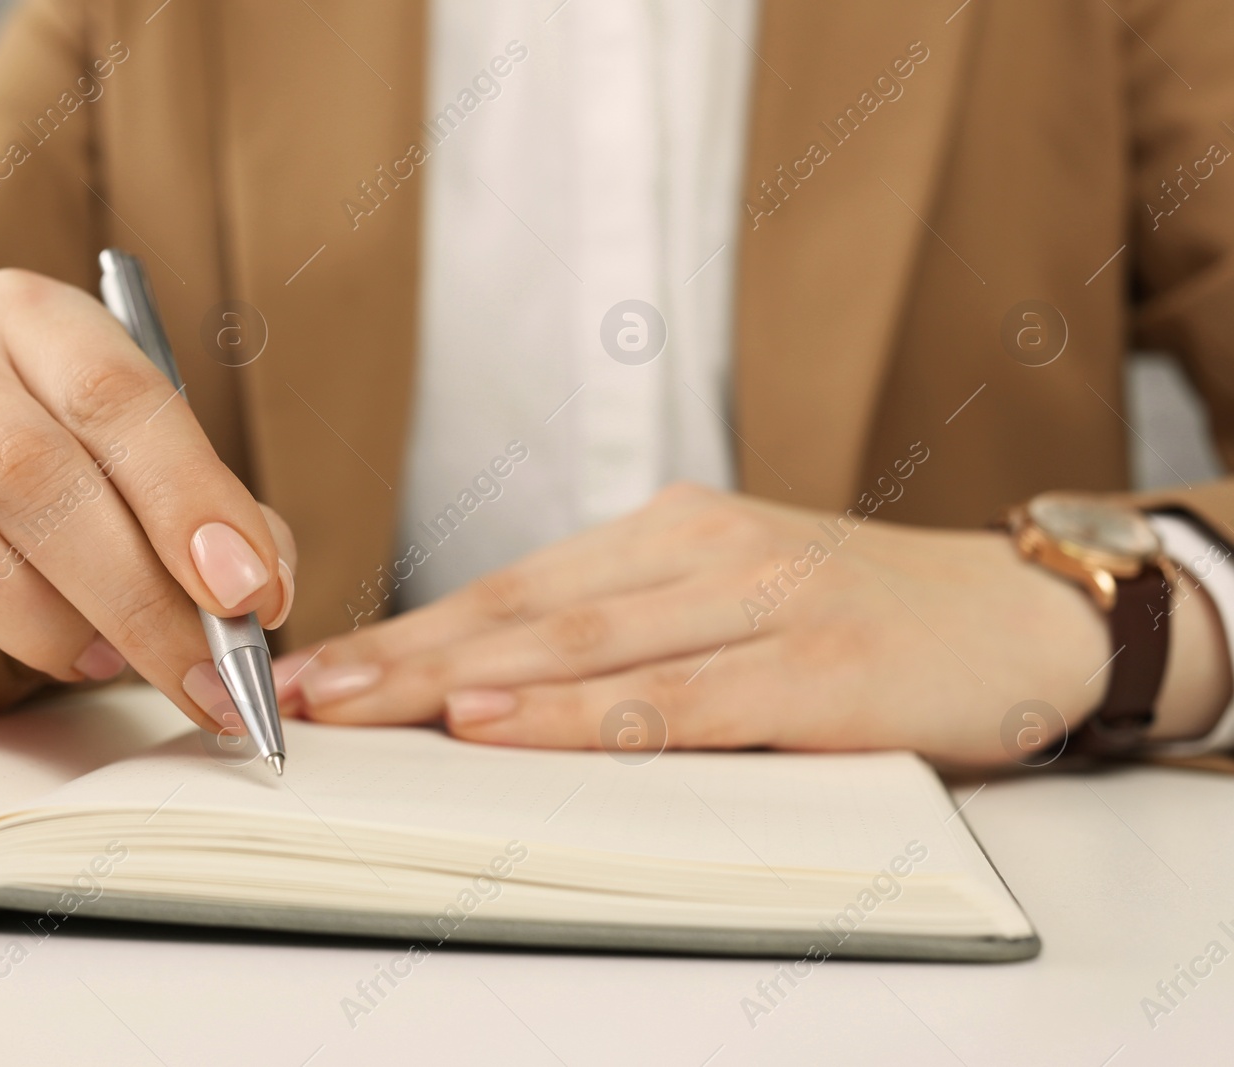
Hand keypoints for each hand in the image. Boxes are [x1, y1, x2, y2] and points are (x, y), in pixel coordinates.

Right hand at [0, 269, 295, 726]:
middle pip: (31, 465)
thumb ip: (224, 537)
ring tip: (89, 656)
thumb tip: (256, 596)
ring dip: (29, 613)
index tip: (245, 594)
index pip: (119, 395)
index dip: (189, 500)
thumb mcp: (163, 507)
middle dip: (131, 590)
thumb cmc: (74, 516)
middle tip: (195, 671)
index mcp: (43, 322)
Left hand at [258, 484, 1227, 764]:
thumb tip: (503, 683)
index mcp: (673, 532)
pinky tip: (497, 720)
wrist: (1024, 615)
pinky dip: (571, 713)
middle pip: (522, 610)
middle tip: (302, 688)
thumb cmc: (866, 617)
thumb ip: (634, 632)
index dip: (410, 627)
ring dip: (453, 678)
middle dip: (400, 654)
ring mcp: (755, 601)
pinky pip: (668, 699)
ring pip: (576, 645)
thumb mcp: (738, 599)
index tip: (323, 664)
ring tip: (359, 705)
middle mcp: (701, 550)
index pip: (514, 586)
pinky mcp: (810, 667)